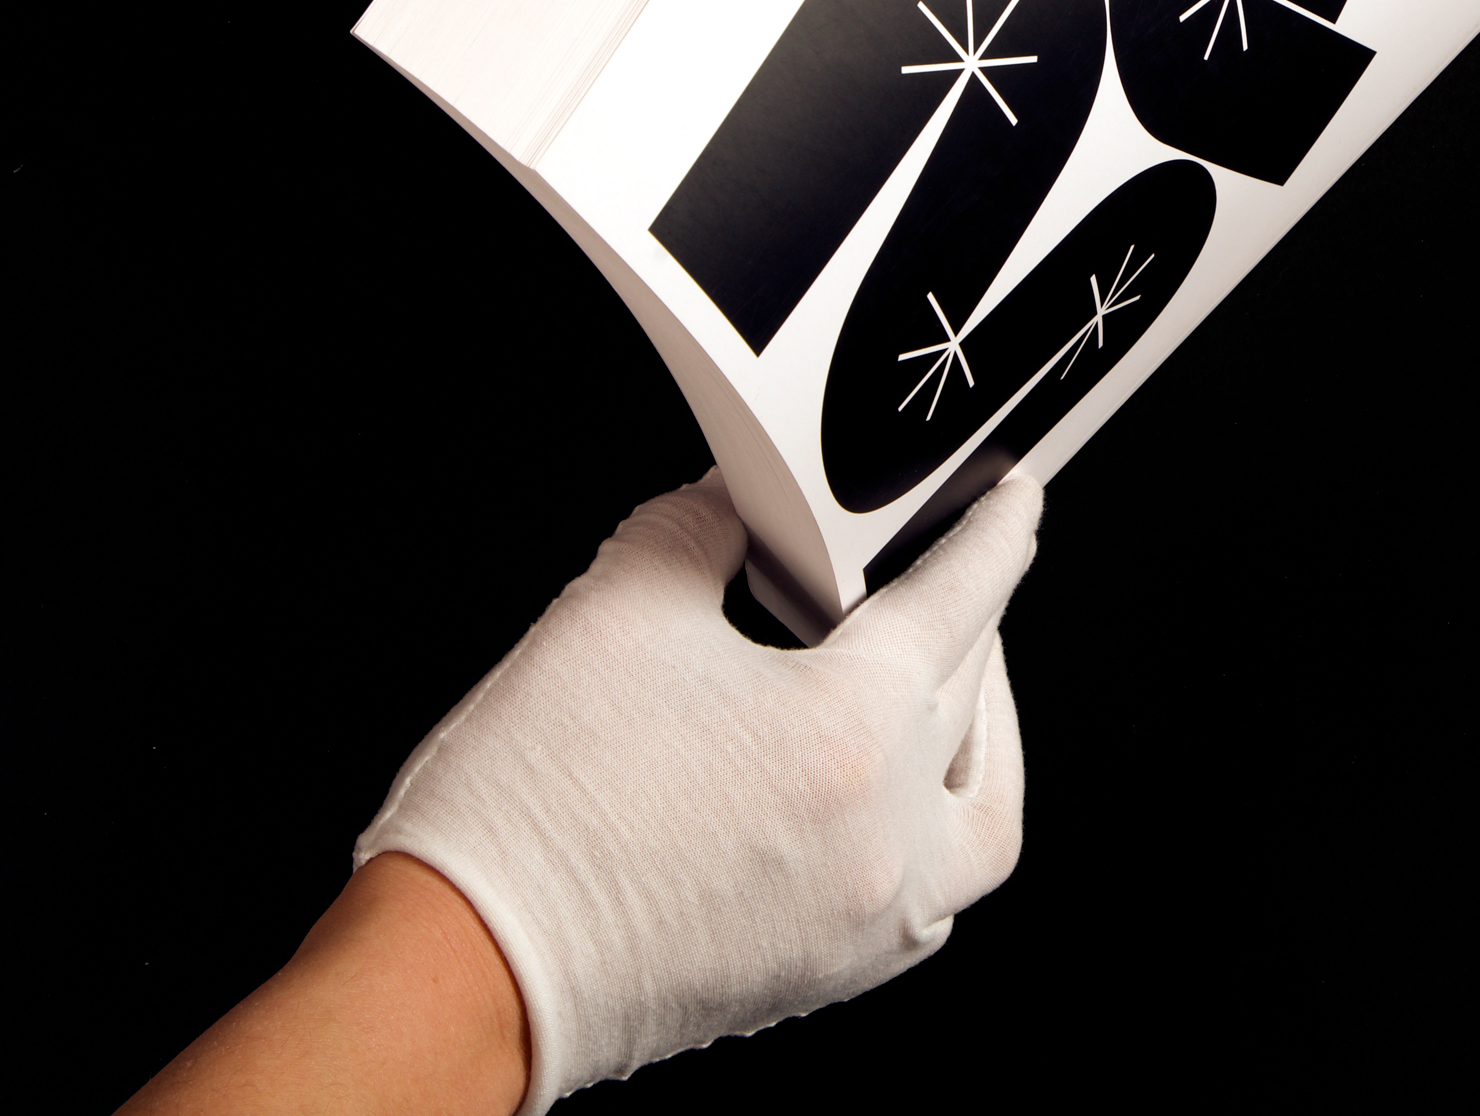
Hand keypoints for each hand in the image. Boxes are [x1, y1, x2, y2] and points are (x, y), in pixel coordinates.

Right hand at [356, 468, 1043, 1111]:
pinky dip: (930, 823)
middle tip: (948, 574)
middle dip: (976, 625)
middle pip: (977, 706)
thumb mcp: (617, 606)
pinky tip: (883, 788)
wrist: (464, 966)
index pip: (956, 608)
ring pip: (982, 822)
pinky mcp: (818, 973)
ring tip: (948, 685)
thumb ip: (701, 529)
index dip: (992, 539)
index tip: (1014, 506)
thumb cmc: (530, 813)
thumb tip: (735, 510)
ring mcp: (859, 921)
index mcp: (848, 738)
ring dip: (982, 741)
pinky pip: (927, 893)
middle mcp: (879, 841)